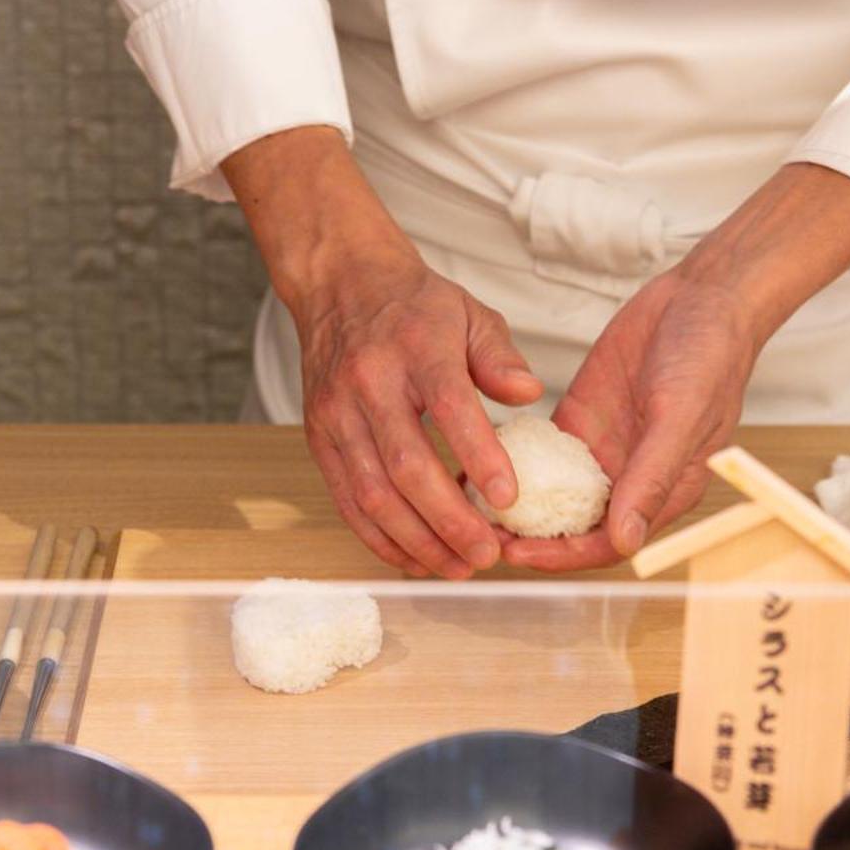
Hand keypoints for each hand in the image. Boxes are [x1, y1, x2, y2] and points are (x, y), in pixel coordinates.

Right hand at [296, 247, 542, 579]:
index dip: (478, 455)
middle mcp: (369, 383)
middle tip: (488, 553)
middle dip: (448, 520)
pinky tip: (414, 559)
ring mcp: (337, 415)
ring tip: (458, 567)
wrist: (339, 283)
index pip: (448, 405)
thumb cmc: (414, 306)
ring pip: (372, 493)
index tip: (508, 499)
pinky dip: (379, 537)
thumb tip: (530, 395)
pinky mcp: (319, 439)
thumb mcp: (470, 313)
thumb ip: (501, 357)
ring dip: (416, 540)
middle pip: (406, 465)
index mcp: (416, 348)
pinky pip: (346, 500)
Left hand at [502, 162, 849, 572]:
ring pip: (553, 496)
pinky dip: (513, 462)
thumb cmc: (709, 358)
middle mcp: (630, 480)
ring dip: (518, 507)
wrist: (701, 298)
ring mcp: (603, 452)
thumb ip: (652, 478)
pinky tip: (477, 464)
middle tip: (482, 537)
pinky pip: (542, 453)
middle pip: (574, 527)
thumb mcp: (680, 417)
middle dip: (531, 539)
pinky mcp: (581, 421)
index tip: (521, 555)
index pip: (609, 542)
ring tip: (471, 510)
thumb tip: (627, 540)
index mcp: (663, 491)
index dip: (565, 555)